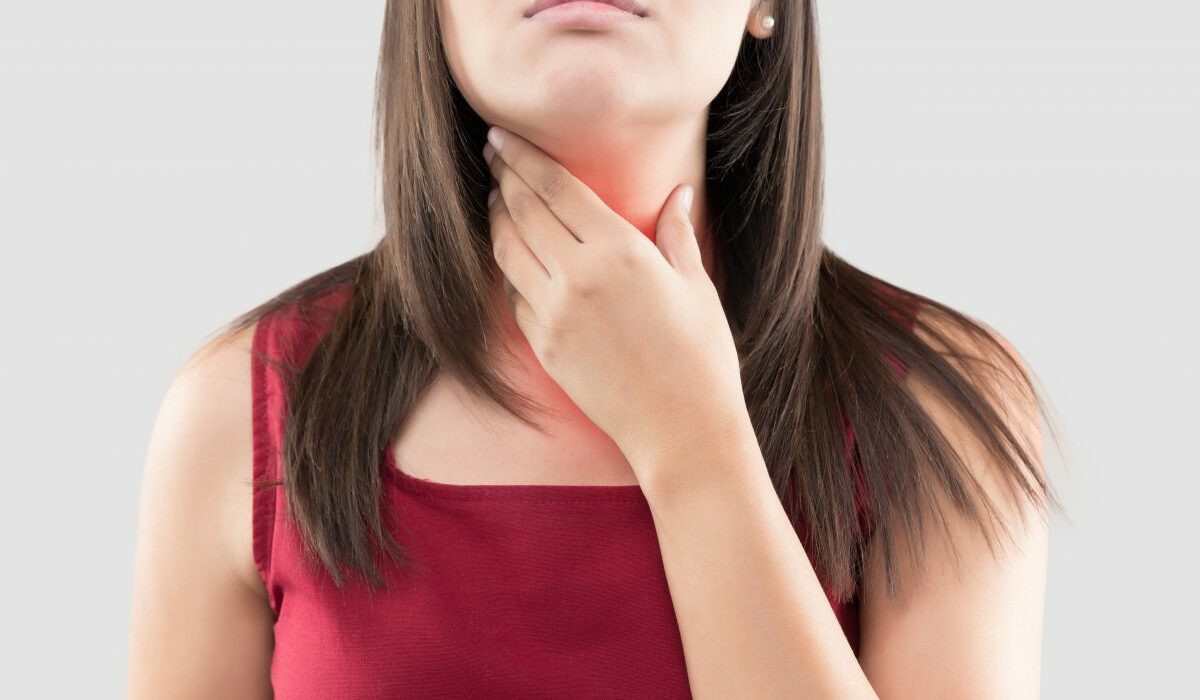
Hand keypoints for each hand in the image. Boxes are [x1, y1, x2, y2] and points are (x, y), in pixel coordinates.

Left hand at [483, 126, 752, 480]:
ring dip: (497, 219)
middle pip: (522, 211)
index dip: (523, 157)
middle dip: (503, 177)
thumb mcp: (695, 287)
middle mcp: (577, 277)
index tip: (502, 136)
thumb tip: (678, 194)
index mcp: (619, 252)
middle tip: (492, 155)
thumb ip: (677, 234)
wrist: (681, 430)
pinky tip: (513, 255)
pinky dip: (509, 267)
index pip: (555, 188)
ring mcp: (553, 314)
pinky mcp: (543, 346)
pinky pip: (514, 295)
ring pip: (507, 251)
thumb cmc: (701, 358)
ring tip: (496, 199)